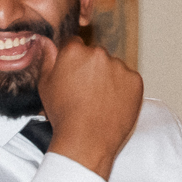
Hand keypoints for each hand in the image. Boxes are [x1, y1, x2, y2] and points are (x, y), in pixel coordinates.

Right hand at [36, 39, 142, 179]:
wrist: (87, 139)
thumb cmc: (64, 114)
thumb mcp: (46, 85)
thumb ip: (48, 59)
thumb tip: (46, 41)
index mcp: (75, 51)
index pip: (76, 45)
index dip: (74, 61)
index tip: (74, 76)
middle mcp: (99, 54)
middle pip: (96, 55)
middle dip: (93, 68)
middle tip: (87, 92)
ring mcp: (120, 67)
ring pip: (114, 67)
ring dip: (109, 78)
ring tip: (100, 101)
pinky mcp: (135, 80)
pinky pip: (129, 80)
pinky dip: (124, 89)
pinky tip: (112, 104)